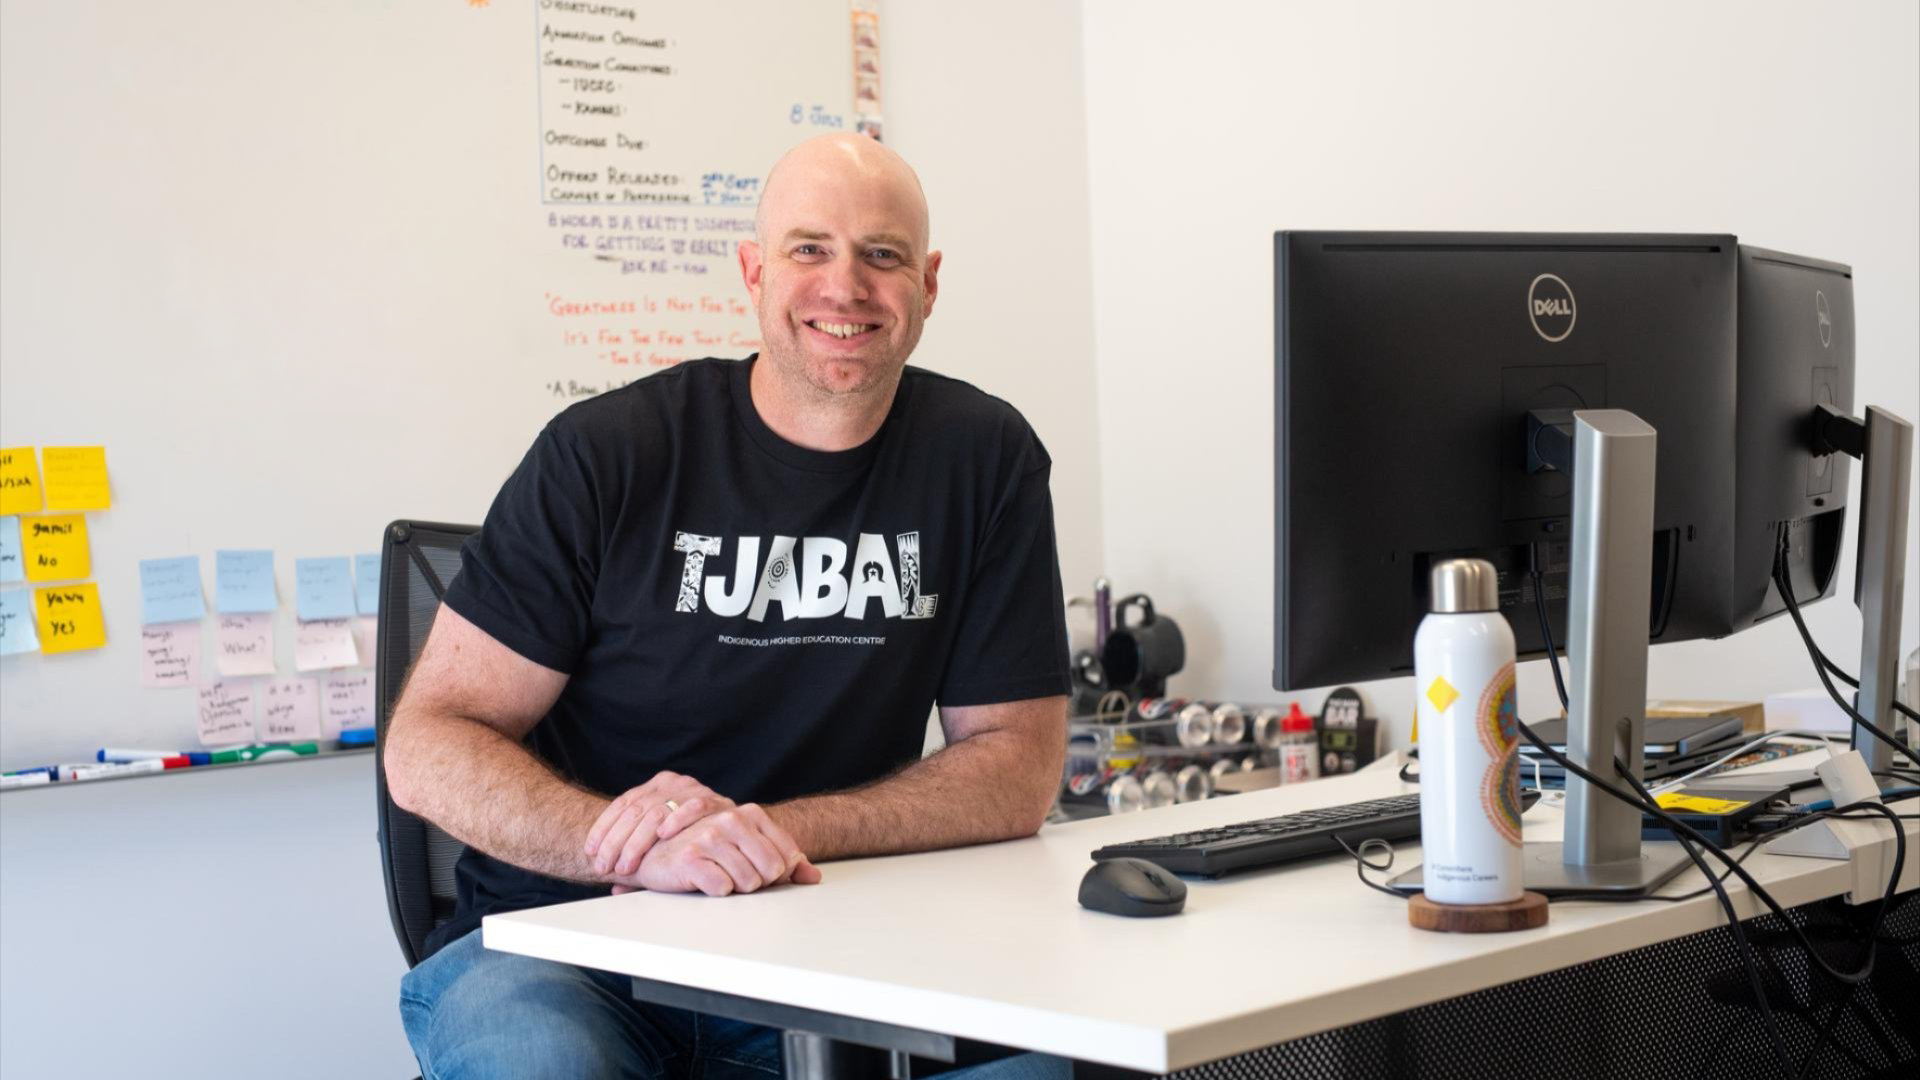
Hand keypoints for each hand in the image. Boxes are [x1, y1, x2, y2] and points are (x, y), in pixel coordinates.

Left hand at [584, 771, 733, 880]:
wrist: (744, 827)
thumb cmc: (696, 841)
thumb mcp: (664, 841)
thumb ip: (642, 857)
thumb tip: (615, 889)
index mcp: (655, 786)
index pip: (623, 803)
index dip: (603, 827)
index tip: (591, 851)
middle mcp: (672, 783)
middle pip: (635, 810)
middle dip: (615, 841)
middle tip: (604, 867)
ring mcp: (693, 789)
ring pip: (656, 810)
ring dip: (637, 841)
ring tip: (626, 866)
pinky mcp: (714, 800)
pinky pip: (694, 806)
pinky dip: (678, 819)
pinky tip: (663, 836)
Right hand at [619, 803, 823, 895]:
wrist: (658, 852)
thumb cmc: (707, 852)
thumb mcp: (748, 849)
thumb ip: (785, 862)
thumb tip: (813, 876)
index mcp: (750, 814)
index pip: (787, 856)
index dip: (777, 874)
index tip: (760, 872)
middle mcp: (731, 820)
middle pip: (771, 871)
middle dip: (757, 882)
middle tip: (735, 875)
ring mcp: (710, 837)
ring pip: (748, 882)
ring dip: (736, 888)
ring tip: (718, 875)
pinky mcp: (690, 858)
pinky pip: (723, 889)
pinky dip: (716, 891)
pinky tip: (702, 880)